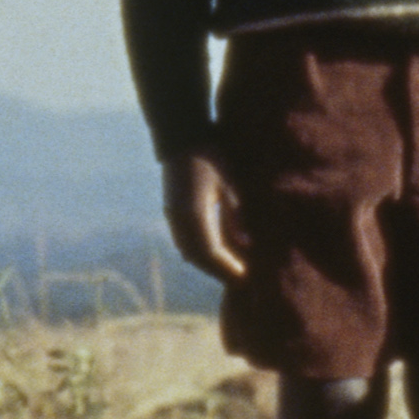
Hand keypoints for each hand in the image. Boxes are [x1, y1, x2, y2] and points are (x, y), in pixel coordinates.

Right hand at [160, 152, 247, 282]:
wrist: (183, 138)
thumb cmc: (211, 156)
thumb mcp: (229, 183)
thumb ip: (235, 214)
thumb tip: (245, 244)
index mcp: (193, 214)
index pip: (210, 252)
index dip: (227, 267)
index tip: (244, 277)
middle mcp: (179, 220)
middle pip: (197, 257)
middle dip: (217, 271)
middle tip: (240, 280)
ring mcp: (172, 216)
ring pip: (188, 251)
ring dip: (207, 263)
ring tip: (229, 270)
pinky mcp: (172, 211)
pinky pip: (184, 241)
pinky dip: (199, 251)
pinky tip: (215, 253)